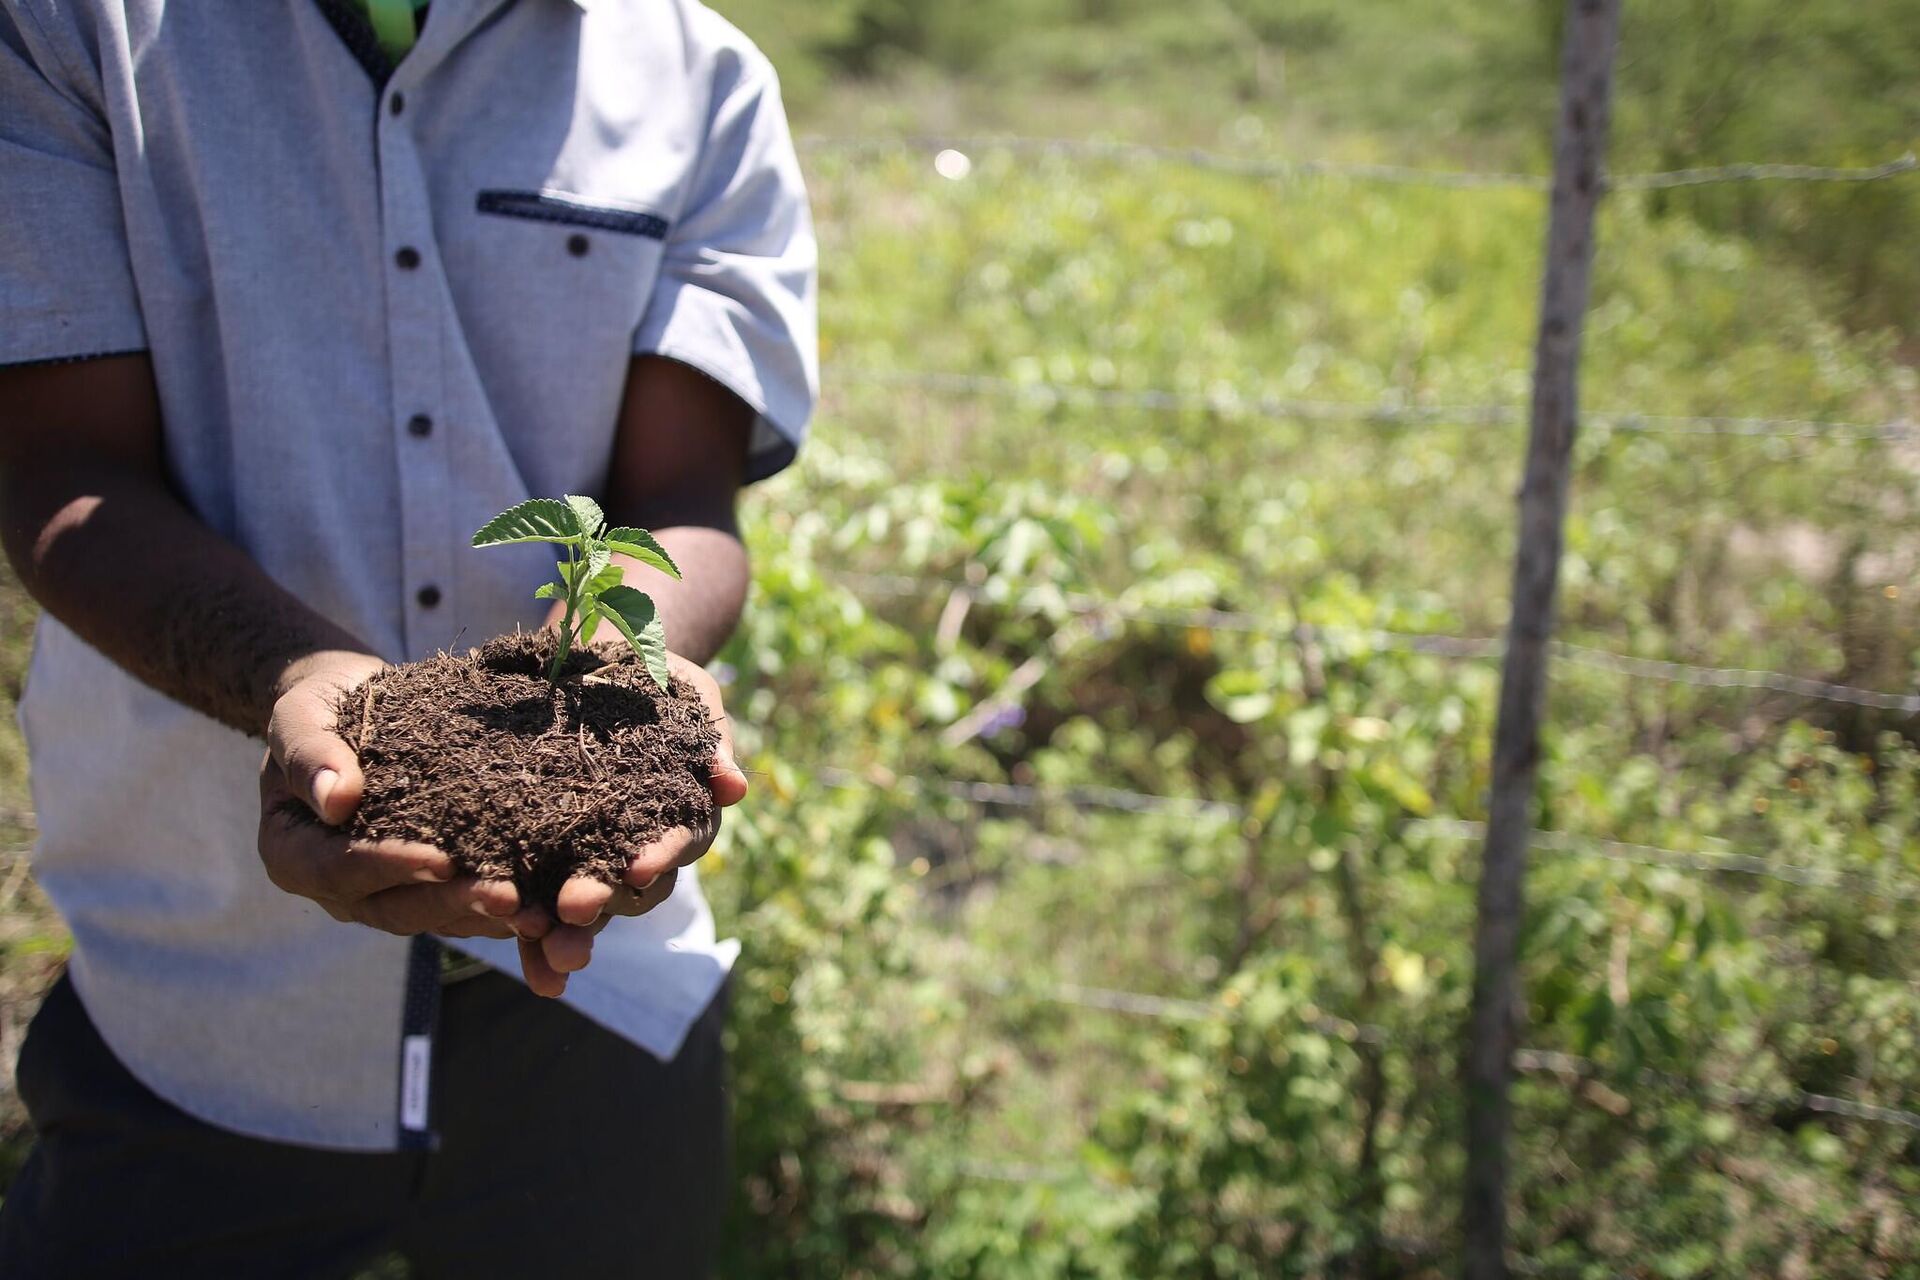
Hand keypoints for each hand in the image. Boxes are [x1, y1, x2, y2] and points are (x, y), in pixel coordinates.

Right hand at [256, 650, 524, 941]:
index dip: (390, 867)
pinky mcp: (422, 886)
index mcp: (293, 854)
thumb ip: (310, 756)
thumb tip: (337, 801)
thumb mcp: (301, 718)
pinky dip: (499, 912)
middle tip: (507, 898)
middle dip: (452, 903)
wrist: (350, 707)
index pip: (339, 870)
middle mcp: (337, 888)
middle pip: (394, 908)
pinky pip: (459, 907)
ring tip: (538, 915)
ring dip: (485, 917)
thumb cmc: (319, 708)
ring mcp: (381, 893)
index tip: (441, 860)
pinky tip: (545, 908)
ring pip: (434, 916)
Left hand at [516, 651, 748, 996]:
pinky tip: (511, 940)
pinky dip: (530, 932)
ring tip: (542, 945)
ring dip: (568, 932)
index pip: (678, 842)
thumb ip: (710, 740)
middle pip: (630, 889)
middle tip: (576, 910)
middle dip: (604, 901)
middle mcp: (641, 845)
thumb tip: (735, 788)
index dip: (662, 856)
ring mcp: (594, 856)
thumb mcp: (688, 694)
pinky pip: (539, 900)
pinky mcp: (547, 858)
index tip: (639, 868)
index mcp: (681, 811)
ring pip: (589, 905)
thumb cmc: (653, 678)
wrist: (599, 664)